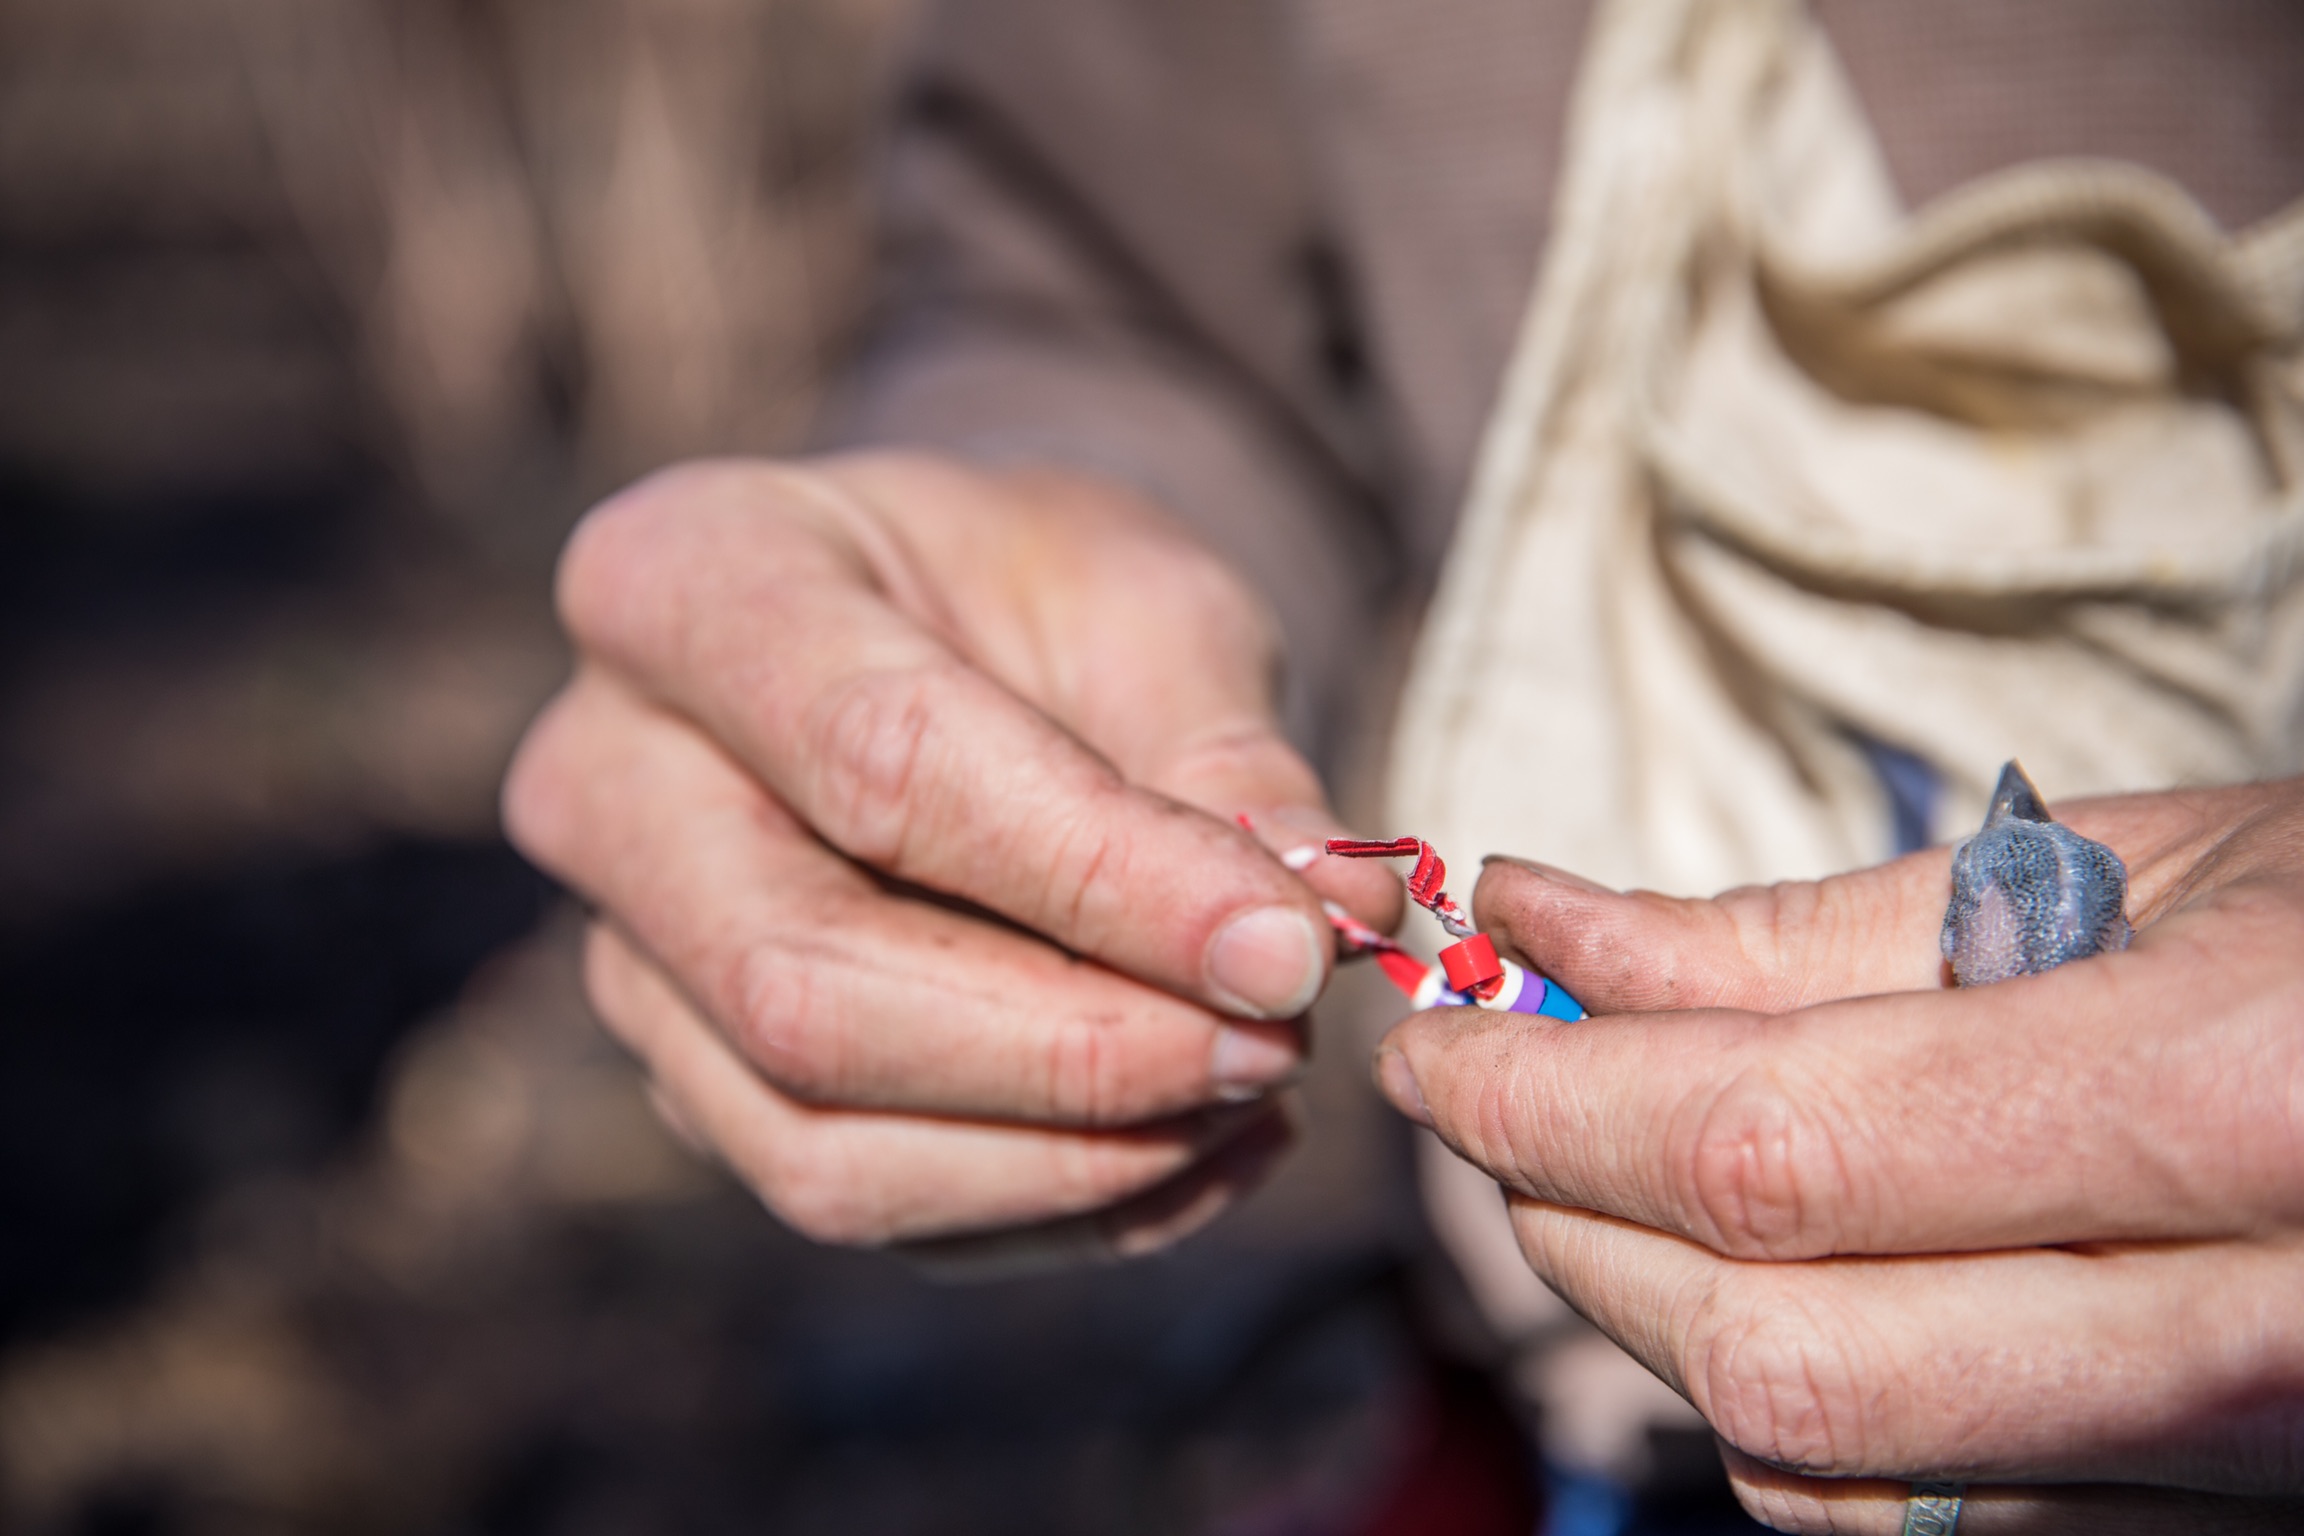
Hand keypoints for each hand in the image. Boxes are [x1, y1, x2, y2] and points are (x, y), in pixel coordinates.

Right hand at [504, 454, 1397, 1256]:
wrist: (942, 635)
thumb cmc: (1035, 592)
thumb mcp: (1147, 602)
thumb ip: (1228, 757)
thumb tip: (1333, 923)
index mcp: (681, 580)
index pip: (878, 762)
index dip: (1099, 880)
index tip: (1290, 950)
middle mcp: (602, 781)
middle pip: (804, 987)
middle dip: (1077, 1051)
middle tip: (1279, 1039)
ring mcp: (628, 956)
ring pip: (817, 1146)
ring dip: (1075, 1158)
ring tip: (1259, 1089)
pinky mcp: (698, 1081)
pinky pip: (865, 1206)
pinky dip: (1060, 1208)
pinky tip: (1205, 1142)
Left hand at [1374, 780, 2303, 1530]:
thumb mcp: (2119, 864)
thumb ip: (1809, 930)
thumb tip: (1546, 928)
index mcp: (2246, 1101)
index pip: (1777, 1150)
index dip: (1551, 1096)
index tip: (1434, 1028)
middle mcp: (2258, 1334)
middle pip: (1775, 1350)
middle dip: (1564, 1213)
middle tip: (1480, 1086)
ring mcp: (2249, 1467)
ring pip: (1829, 1468)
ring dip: (1640, 1313)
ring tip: (1584, 1160)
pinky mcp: (2221, 1528)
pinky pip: (1922, 1516)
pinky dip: (1773, 1400)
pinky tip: (1741, 1265)